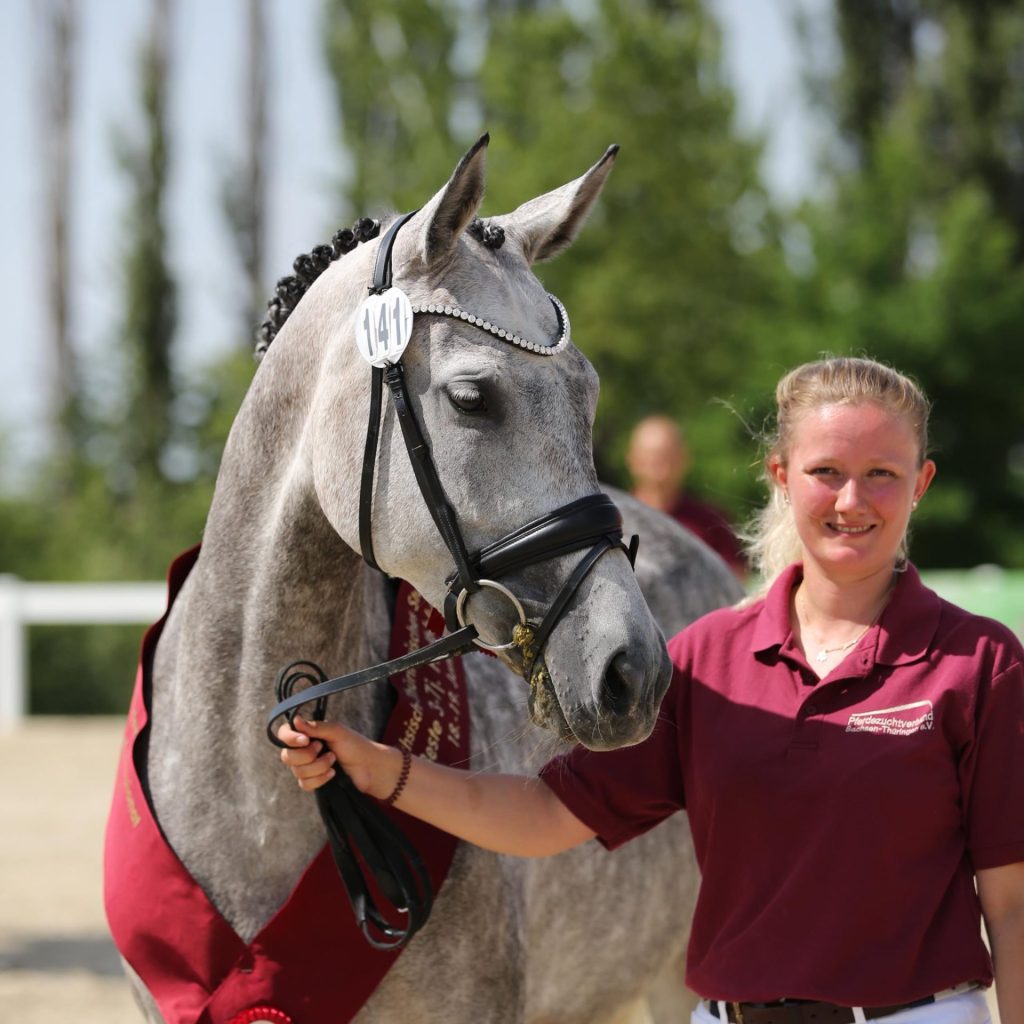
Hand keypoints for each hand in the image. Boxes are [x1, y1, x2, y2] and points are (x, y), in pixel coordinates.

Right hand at [278, 716, 398, 797]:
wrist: (371, 768)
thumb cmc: (356, 745)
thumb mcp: (337, 731)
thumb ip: (315, 727)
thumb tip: (295, 719)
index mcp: (308, 734)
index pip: (284, 734)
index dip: (290, 739)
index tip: (305, 740)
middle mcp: (304, 750)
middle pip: (287, 756)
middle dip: (307, 756)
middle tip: (325, 749)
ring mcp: (308, 767)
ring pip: (297, 772)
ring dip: (318, 767)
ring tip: (334, 760)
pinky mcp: (314, 781)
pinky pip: (305, 785)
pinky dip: (319, 779)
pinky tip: (332, 774)